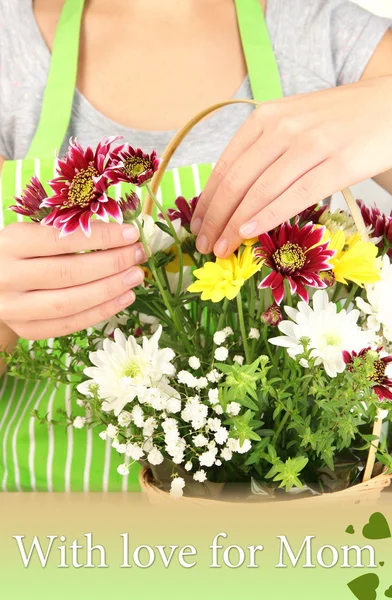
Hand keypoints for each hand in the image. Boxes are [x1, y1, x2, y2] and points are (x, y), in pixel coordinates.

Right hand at [0, 222, 145, 339]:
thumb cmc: (19, 253)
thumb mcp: (31, 233)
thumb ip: (67, 232)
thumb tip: (120, 234)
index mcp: (11, 243)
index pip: (62, 240)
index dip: (101, 237)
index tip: (131, 233)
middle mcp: (8, 277)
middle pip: (69, 273)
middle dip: (111, 263)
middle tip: (138, 255)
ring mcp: (15, 308)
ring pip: (70, 302)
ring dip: (110, 290)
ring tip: (136, 277)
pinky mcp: (27, 330)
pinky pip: (69, 324)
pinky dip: (100, 312)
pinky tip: (123, 298)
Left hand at [191, 76, 391, 257]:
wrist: (390, 104)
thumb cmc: (338, 119)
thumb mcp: (292, 123)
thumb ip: (263, 150)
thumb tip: (234, 194)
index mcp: (267, 118)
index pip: (225, 166)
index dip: (207, 201)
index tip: (197, 226)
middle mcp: (284, 128)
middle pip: (236, 182)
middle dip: (215, 220)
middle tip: (204, 246)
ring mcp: (311, 145)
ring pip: (260, 192)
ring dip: (234, 226)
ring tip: (222, 248)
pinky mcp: (337, 164)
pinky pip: (294, 196)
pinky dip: (267, 217)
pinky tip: (248, 233)